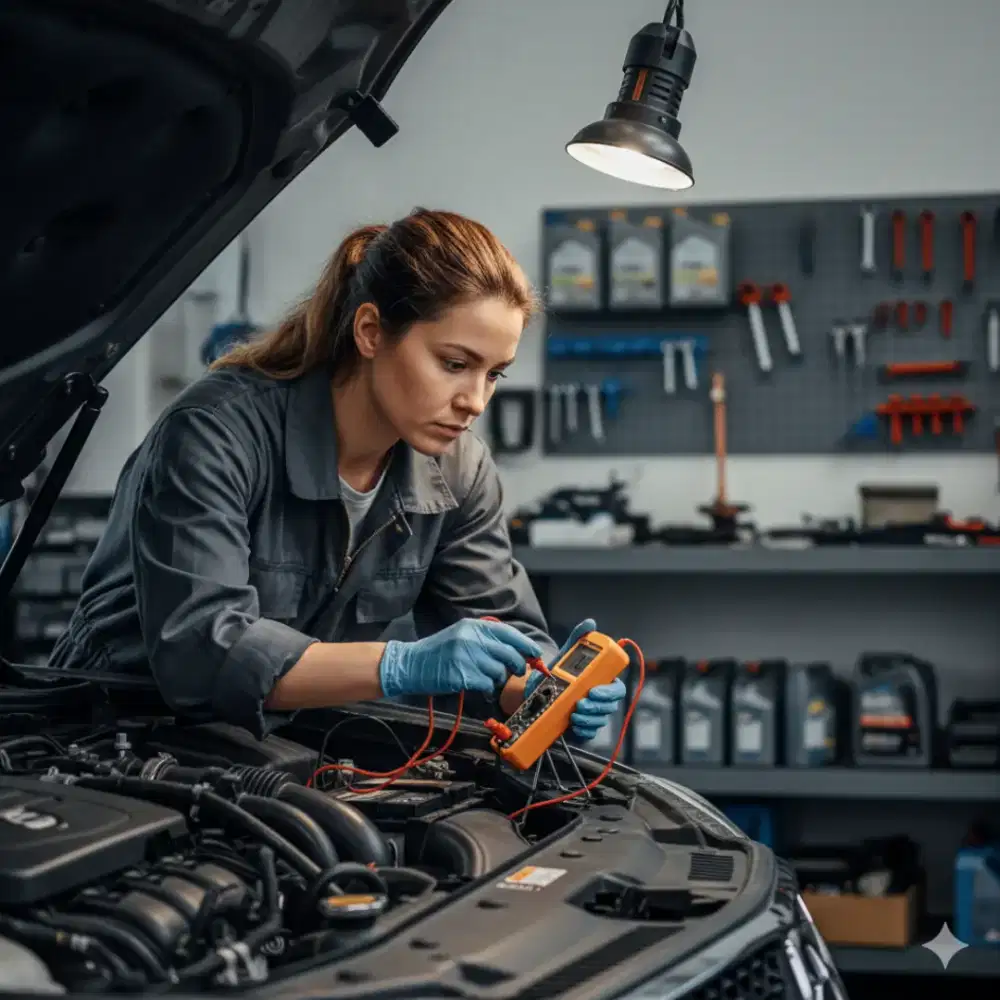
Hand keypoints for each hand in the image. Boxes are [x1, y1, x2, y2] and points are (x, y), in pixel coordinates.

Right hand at [379, 618, 540, 698]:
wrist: (410, 664)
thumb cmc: (438, 652)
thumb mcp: (461, 635)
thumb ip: (486, 639)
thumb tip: (517, 651)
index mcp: (473, 626)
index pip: (509, 633)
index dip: (526, 645)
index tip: (536, 654)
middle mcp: (471, 638)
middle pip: (509, 654)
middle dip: (518, 666)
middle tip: (516, 672)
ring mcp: (466, 656)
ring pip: (499, 672)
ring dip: (497, 679)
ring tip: (485, 678)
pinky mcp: (462, 675)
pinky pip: (487, 685)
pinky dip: (486, 688)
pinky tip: (476, 685)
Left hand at [524, 619, 627, 742]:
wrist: (537, 691)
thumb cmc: (557, 672)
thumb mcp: (565, 654)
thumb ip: (578, 638)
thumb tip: (590, 622)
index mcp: (601, 682)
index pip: (617, 689)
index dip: (610, 692)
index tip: (593, 690)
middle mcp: (600, 699)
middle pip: (610, 707)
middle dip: (597, 707)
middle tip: (580, 704)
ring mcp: (593, 714)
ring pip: (601, 720)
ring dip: (589, 719)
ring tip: (574, 715)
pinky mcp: (583, 727)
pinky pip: (590, 733)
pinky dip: (584, 731)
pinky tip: (574, 725)